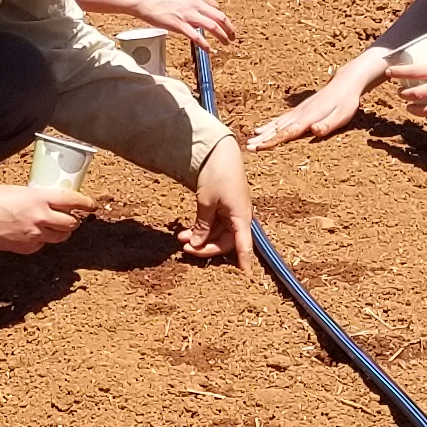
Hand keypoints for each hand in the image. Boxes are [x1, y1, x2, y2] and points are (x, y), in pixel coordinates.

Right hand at [0, 185, 88, 254]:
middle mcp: (42, 217)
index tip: (91, 205)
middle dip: (72, 221)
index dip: (86, 203)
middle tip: (68, 217)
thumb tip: (44, 202)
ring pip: (60, 237)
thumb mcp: (19, 191)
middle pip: (71, 223)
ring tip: (51, 227)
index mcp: (40, 198)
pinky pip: (41, 245)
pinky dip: (40, 241)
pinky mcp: (26, 247)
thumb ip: (36, 197)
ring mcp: (35, 235)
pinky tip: (30, 234)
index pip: (73, 201)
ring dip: (60, 232)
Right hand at [116, 0, 235, 47]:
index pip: (215, 7)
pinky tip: (210, 50)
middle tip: (233, 36)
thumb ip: (188, 0)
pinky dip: (206, 45)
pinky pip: (197, 37)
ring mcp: (188, 14)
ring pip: (213, 26)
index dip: (222, 18)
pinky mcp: (179, 25)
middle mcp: (195, 3)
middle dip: (229, 27)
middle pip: (219, 16)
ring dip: (222, 36)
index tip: (224, 25)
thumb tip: (195, 8)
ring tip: (227, 43)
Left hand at [180, 139, 251, 260]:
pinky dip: (201, 228)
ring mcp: (232, 211)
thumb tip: (196, 245)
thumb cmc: (217, 174)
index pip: (245, 245)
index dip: (245, 260)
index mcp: (241, 216)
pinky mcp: (224, 206)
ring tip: (181, 238)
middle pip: (226, 242)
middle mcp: (240, 216)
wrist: (219, 150)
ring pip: (217, 234)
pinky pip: (214, 224)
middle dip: (205, 247)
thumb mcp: (206, 202)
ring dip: (200, 237)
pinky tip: (186, 231)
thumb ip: (202, 226)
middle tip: (185, 248)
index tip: (246, 276)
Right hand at [247, 59, 376, 151]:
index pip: (287, 133)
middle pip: (277, 129)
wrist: (346, 82)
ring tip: (249, 140)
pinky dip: (269, 125)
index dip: (271, 142)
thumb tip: (314, 131)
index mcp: (308, 118)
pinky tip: (261, 129)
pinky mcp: (299, 109)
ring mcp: (298, 111)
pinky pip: (280, 119)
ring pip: (276, 124)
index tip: (258, 149)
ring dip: (262, 133)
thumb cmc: (346, 102)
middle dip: (262, 139)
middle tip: (247, 148)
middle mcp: (299, 114)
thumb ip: (327, 125)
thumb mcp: (342, 116)